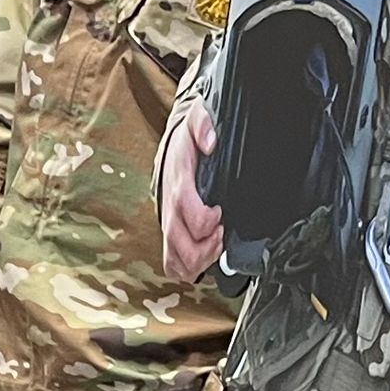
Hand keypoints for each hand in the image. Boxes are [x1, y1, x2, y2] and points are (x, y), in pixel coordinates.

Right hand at [160, 107, 225, 282]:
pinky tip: (205, 256)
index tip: (220, 212)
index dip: (207, 219)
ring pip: (177, 259)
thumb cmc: (186, 142)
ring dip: (200, 260)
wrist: (171, 150)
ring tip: (216, 244)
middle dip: (207, 247)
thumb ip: (203, 125)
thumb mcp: (196, 121)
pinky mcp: (170, 235)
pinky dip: (188, 269)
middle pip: (182, 244)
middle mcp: (169, 209)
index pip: (189, 211)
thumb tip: (211, 141)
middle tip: (221, 233)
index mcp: (178, 185)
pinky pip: (172, 264)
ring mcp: (168, 224)